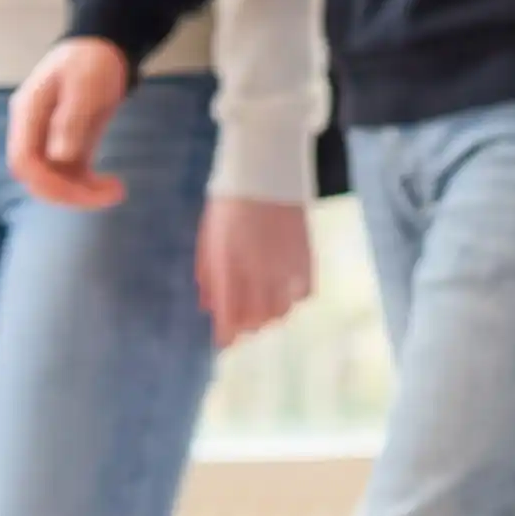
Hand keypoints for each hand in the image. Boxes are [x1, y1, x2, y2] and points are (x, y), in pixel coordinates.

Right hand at [7, 39, 131, 209]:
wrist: (102, 49)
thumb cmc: (92, 62)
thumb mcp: (86, 86)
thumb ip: (71, 121)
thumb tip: (60, 158)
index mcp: (29, 113)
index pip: (24, 161)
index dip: (48, 183)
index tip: (85, 191)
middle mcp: (33, 129)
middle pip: (36, 176)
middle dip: (68, 193)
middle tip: (111, 195)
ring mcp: (48, 137)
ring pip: (52, 178)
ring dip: (80, 192)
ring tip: (117, 191)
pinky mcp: (67, 141)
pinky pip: (68, 172)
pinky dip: (87, 184)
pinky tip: (112, 186)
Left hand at [193, 197, 313, 348]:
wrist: (266, 173)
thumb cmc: (229, 205)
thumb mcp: (210, 240)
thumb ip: (208, 275)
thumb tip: (208, 307)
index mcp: (229, 266)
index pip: (229, 316)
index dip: (226, 335)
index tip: (223, 342)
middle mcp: (258, 271)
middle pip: (256, 320)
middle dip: (246, 326)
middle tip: (240, 321)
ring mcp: (285, 266)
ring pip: (281, 312)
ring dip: (269, 315)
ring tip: (261, 306)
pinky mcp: (306, 259)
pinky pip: (303, 295)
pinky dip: (293, 299)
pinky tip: (284, 290)